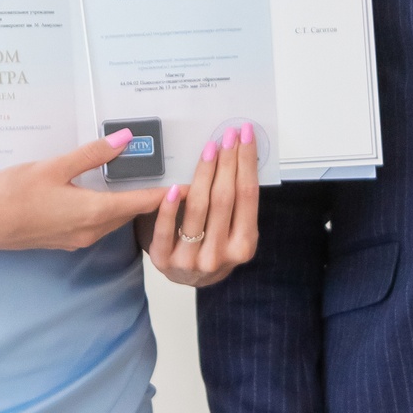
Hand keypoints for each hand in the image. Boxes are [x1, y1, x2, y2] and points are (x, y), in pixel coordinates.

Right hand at [0, 133, 162, 251]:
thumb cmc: (12, 193)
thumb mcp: (52, 167)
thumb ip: (91, 155)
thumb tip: (125, 139)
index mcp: (93, 212)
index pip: (142, 202)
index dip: (169, 194)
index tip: (193, 185)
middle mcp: (91, 230)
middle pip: (132, 213)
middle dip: (154, 198)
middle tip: (174, 178)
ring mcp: (78, 238)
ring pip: (116, 220)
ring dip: (132, 205)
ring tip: (148, 183)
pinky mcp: (65, 239)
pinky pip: (100, 224)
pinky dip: (112, 210)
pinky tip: (110, 195)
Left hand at [146, 123, 262, 286]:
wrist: (190, 277)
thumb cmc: (216, 246)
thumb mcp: (235, 232)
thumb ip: (238, 206)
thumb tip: (241, 155)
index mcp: (244, 246)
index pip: (248, 196)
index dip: (247, 163)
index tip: (246, 136)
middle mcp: (219, 255)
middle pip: (224, 198)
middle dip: (227, 161)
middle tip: (227, 135)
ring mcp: (191, 260)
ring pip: (198, 208)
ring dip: (203, 173)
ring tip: (208, 149)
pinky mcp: (164, 260)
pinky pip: (165, 228)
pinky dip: (169, 206)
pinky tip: (173, 186)